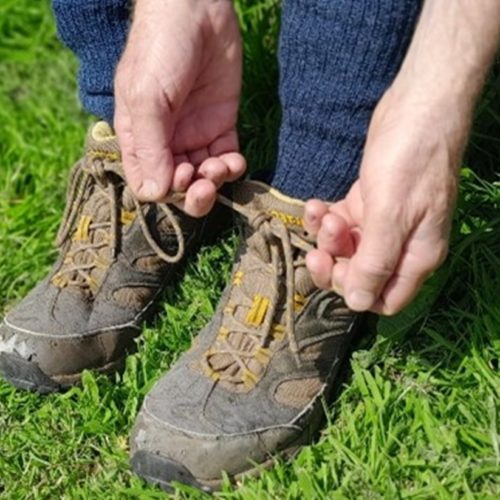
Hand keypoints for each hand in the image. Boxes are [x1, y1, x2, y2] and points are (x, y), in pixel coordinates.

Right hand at [114, 0, 244, 215]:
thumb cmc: (160, 49)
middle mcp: (165, 141)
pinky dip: (232, 167)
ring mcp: (194, 134)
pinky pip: (226, 159)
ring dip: (213, 181)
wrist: (197, 10)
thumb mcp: (146, 98)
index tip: (179, 176)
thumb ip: (149, 146)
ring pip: (203, 177)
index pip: (147, 182)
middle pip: (177, 187)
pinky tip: (234, 161)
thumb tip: (155, 194)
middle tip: (204, 186)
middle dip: (192, 194)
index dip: (165, 191)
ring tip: (220, 166)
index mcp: (137, 138)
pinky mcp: (220, 125)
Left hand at [304, 84, 468, 314]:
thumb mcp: (392, 214)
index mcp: (415, 256)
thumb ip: (375, 261)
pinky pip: (340, 222)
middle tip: (317, 248)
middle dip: (334, 263)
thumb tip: (358, 303)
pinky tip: (315, 203)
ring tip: (322, 211)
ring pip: (346, 248)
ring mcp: (383, 223)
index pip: (383, 299)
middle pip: (359, 275)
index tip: (336, 267)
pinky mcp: (368, 202)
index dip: (355, 291)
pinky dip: (324, 217)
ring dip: (327, 236)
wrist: (418, 106)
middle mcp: (400, 245)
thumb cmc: (411, 159)